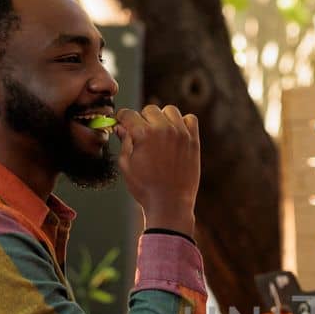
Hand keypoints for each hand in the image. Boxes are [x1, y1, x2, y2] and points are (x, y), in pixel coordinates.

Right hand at [117, 104, 200, 233]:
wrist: (170, 203)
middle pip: (149, 110)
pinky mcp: (193, 141)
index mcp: (143, 134)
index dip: (122, 118)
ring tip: (160, 133)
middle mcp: (163, 129)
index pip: (128, 114)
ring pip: (170, 110)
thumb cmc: (144, 188)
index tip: (122, 123)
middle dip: (142, 119)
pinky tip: (176, 134)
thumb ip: (124, 142)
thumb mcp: (126, 165)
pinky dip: (183, 123)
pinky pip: (190, 119)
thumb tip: (120, 127)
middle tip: (142, 135)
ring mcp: (181, 134)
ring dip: (162, 118)